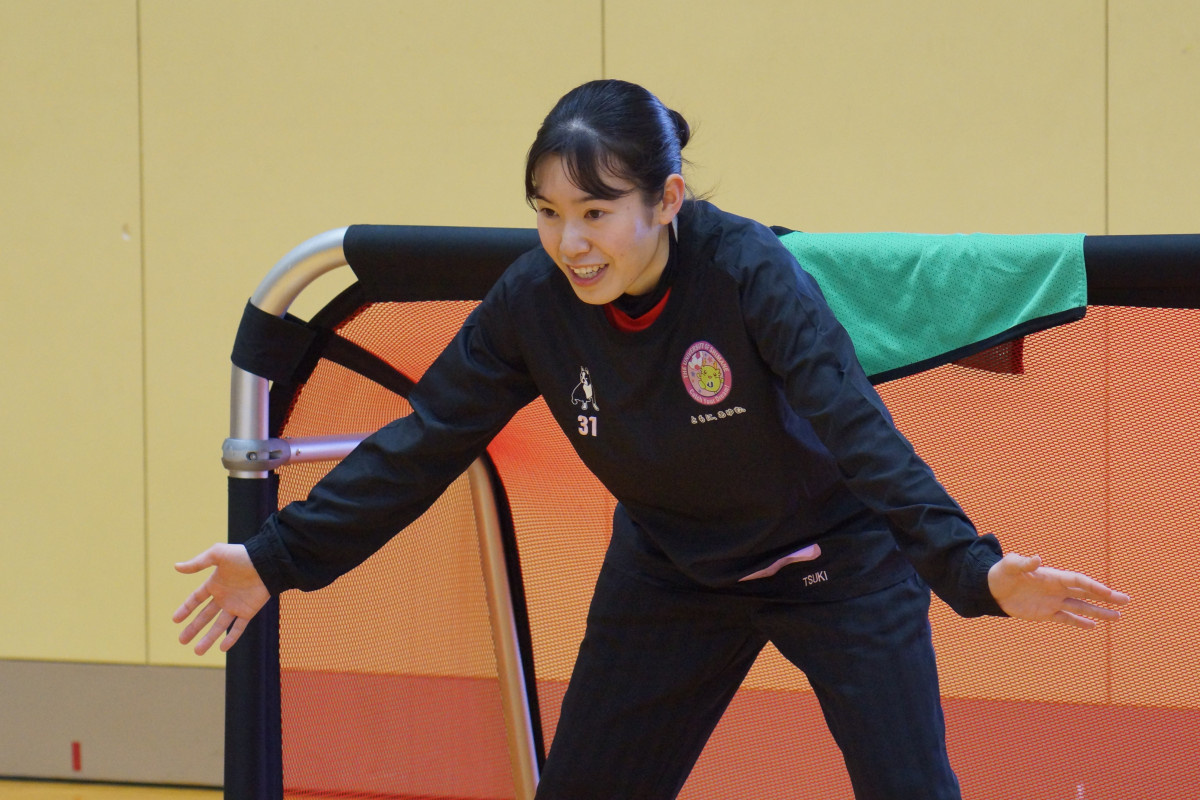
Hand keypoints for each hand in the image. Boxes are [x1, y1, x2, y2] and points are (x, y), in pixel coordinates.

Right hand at [173, 543, 270, 653]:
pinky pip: (238, 628)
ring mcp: (236, 605)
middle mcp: (224, 597)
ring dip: (208, 638)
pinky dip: (231, 638)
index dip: (186, 609)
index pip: (196, 599)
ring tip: (197, 652)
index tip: (175, 620)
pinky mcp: (249, 611)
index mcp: (215, 584)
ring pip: (219, 626)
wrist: (268, 562)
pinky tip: (222, 648)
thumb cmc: (243, 555)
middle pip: (205, 616)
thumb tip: (176, 567)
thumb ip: (198, 563)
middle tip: (181, 641)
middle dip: (193, 628)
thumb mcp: (218, 554)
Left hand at [988, 552, 1130, 628]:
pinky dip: (1079, 623)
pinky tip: (1094, 627)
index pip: (1078, 581)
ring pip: (1081, 607)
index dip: (1093, 586)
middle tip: (1126, 600)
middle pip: (1087, 593)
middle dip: (1106, 597)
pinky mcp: (1046, 614)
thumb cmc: (1001, 572)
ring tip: (1118, 617)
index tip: (1108, 592)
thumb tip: (1037, 558)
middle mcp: (1057, 589)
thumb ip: (1024, 562)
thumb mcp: (1010, 565)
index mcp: (1052, 576)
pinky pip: (1066, 619)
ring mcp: (1053, 602)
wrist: (992, 588)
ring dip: (1099, 612)